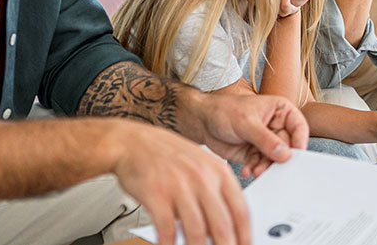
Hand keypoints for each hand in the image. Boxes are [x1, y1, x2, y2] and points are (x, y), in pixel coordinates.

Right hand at [112, 122, 249, 244]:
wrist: (131, 142)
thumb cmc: (165, 155)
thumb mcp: (200, 165)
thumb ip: (214, 194)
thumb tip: (221, 229)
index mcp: (218, 171)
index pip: (241, 211)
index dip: (245, 236)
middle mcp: (202, 178)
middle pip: (222, 225)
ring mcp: (179, 186)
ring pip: (197, 231)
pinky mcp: (157, 194)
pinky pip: (167, 229)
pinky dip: (170, 244)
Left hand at [185, 91, 308, 178]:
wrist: (202, 121)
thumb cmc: (223, 110)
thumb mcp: (246, 122)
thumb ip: (265, 139)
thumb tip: (284, 154)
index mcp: (280, 111)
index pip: (299, 127)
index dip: (300, 142)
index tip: (295, 156)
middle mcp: (276, 126)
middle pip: (288, 147)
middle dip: (279, 160)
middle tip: (272, 168)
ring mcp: (266, 141)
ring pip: (275, 159)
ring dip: (266, 167)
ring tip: (255, 170)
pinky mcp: (256, 153)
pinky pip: (262, 165)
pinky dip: (255, 169)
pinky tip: (247, 170)